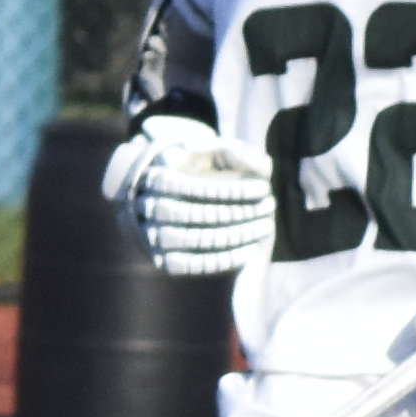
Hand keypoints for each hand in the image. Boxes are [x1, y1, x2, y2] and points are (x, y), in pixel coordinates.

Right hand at [101, 114, 271, 276]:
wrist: (178, 200)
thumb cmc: (207, 171)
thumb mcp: (219, 154)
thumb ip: (233, 152)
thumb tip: (229, 153)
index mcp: (154, 175)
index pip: (188, 184)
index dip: (228, 189)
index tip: (264, 188)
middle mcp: (146, 206)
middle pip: (187, 213)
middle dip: (234, 212)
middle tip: (269, 206)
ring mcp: (150, 234)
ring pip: (188, 239)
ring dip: (232, 236)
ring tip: (265, 227)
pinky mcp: (160, 259)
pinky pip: (188, 265)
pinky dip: (220, 259)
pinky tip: (248, 250)